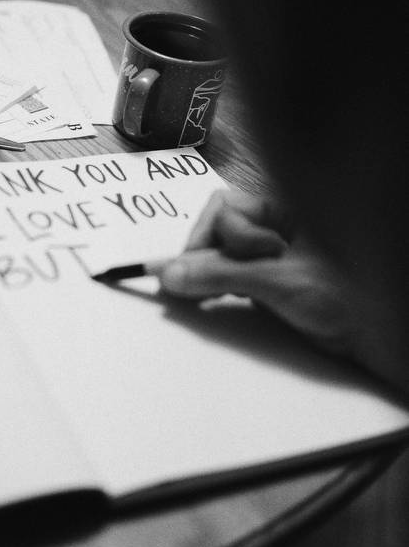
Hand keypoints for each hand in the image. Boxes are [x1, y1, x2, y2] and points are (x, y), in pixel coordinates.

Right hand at [152, 189, 360, 358]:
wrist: (378, 337)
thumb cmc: (344, 297)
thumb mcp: (277, 281)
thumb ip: (220, 274)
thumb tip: (168, 273)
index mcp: (283, 210)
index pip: (224, 209)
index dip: (208, 236)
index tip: (199, 269)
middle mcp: (272, 228)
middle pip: (216, 230)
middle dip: (207, 257)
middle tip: (201, 288)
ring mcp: (267, 255)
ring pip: (219, 255)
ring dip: (210, 274)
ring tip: (214, 297)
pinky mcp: (266, 281)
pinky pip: (228, 275)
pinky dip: (217, 288)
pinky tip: (216, 300)